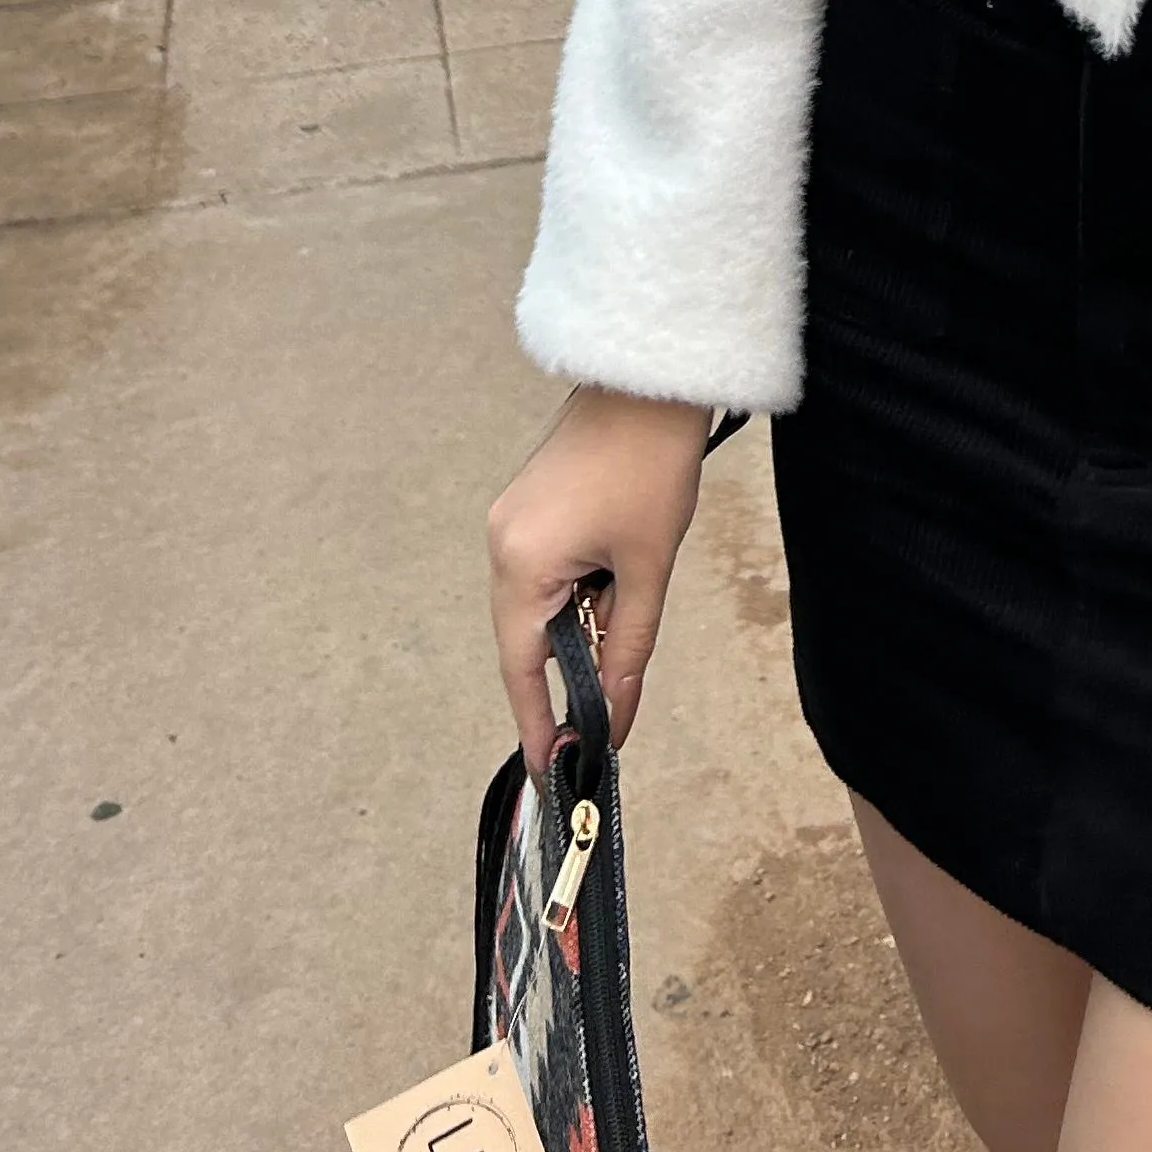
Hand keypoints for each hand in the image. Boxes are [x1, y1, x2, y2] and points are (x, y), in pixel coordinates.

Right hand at [488, 386, 713, 775]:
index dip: (536, 722)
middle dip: (569, 669)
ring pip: (537, 604)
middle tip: (608, 705)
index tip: (550, 770)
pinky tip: (614, 577)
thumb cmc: (652, 467)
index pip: (521, 667)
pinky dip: (575, 591)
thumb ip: (628, 652)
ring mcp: (508, 520)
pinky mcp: (526, 505)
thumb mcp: (647, 570)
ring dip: (579, 623)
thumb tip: (614, 721)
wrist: (652, 381)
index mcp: (520, 564)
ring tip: (628, 607)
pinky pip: (541, 571)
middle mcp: (499, 544)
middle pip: (526, 637)